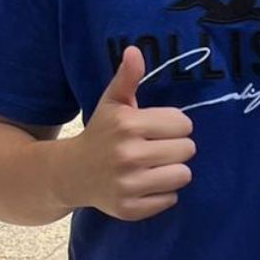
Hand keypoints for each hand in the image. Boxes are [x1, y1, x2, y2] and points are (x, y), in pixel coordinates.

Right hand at [69, 47, 194, 220]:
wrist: (71, 173)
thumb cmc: (100, 133)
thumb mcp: (112, 103)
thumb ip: (127, 77)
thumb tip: (135, 50)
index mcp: (127, 124)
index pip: (183, 123)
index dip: (174, 125)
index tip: (158, 128)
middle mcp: (128, 155)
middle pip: (187, 150)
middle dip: (176, 148)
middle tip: (156, 148)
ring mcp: (128, 184)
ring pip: (183, 175)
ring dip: (173, 171)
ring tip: (153, 166)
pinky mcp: (130, 208)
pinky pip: (171, 199)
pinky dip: (162, 193)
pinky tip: (144, 184)